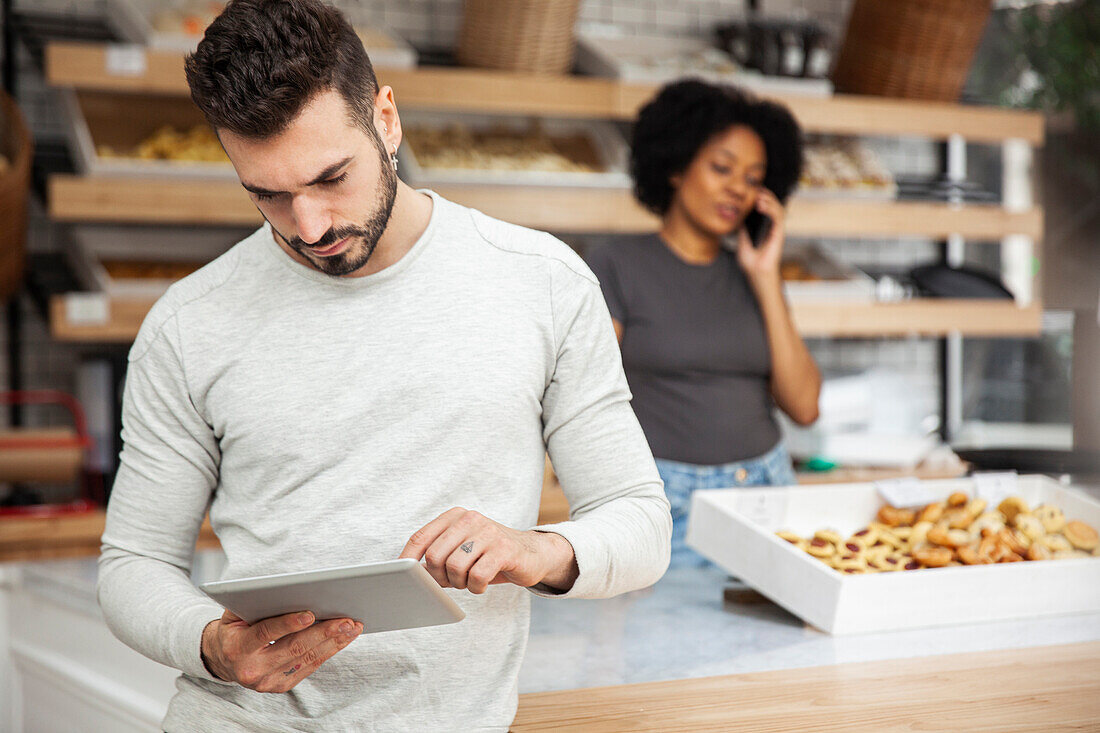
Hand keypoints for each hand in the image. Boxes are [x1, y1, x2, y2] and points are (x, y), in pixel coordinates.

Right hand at [200, 609, 361, 692]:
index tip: (310, 613)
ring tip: (352, 626)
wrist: (222, 658)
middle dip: (323, 632)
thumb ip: (254, 602)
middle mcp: (252, 669)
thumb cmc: (235, 628)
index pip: (266, 633)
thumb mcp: (235, 613)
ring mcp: (268, 681)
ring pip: (307, 658)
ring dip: (333, 641)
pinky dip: (329, 651)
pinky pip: (310, 666)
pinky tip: (343, 638)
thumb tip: (286, 588)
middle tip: (345, 619)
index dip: (288, 623)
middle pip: (294, 648)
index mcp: (238, 648)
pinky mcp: (281, 686)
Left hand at [400, 507, 577, 593]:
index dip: (407, 559)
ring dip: (459, 583)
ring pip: (455, 567)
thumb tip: (412, 576)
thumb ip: (438, 558)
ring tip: (469, 582)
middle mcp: (470, 519)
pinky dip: (476, 587)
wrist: (532, 554)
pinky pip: (477, 576)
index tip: (403, 576)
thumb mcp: (461, 552)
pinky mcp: (504, 549)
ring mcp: (488, 532)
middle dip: (439, 577)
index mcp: (455, 516)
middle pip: (435, 556)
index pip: (421, 537)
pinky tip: (481, 585)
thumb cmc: (489, 556)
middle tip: (453, 582)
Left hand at [736, 187, 786, 284]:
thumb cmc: (750, 261)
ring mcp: (776, 230)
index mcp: (763, 227)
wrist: (756, 274)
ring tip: (758, 196)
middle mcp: (771, 227)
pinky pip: (778, 218)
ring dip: (769, 200)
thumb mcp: (741, 240)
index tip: (751, 189)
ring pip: (777, 208)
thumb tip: (737, 213)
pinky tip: (762, 205)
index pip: (765, 207)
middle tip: (756, 188)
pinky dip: (771, 209)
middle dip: (765, 195)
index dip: (760, 197)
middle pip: (773, 205)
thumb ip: (742, 228)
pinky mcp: (779, 234)